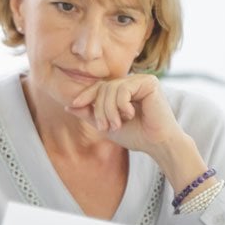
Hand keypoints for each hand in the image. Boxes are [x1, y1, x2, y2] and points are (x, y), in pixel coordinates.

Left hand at [65, 73, 183, 154]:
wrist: (156, 143)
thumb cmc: (135, 135)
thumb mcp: (106, 125)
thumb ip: (89, 114)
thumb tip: (68, 106)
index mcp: (122, 91)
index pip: (99, 87)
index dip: (85, 95)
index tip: (74, 104)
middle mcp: (131, 83)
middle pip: (103, 88)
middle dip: (99, 109)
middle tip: (104, 127)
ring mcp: (140, 80)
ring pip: (111, 88)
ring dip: (109, 110)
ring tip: (116, 124)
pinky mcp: (149, 82)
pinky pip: (123, 89)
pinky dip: (121, 105)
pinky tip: (130, 114)